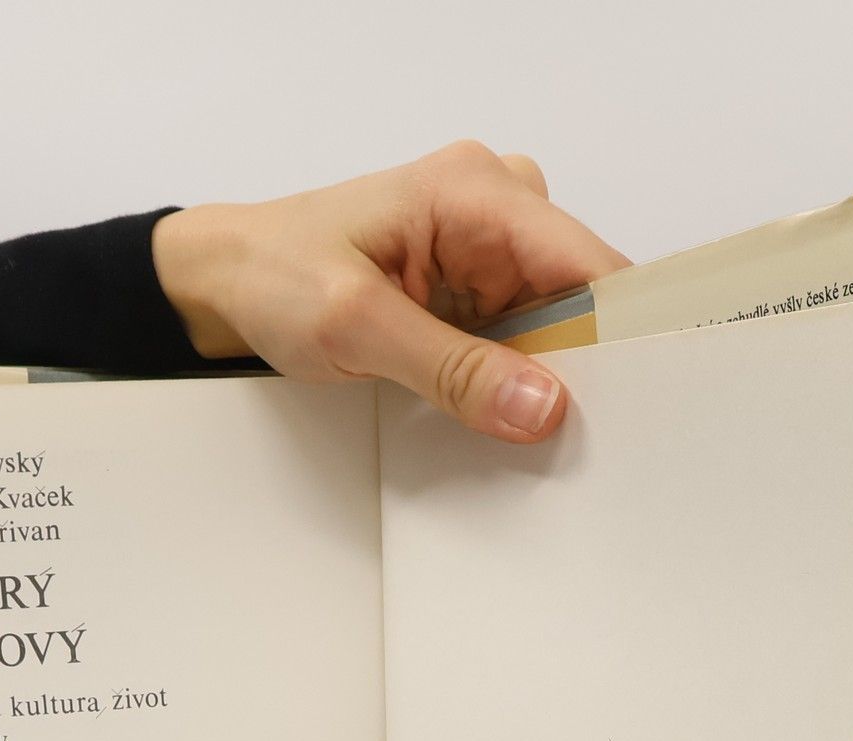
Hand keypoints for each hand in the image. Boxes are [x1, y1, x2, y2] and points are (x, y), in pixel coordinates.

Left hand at [152, 141, 629, 443]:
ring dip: (542, 376)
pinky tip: (499, 411)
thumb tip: (543, 405)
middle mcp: (495, 205)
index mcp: (477, 191)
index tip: (630, 404)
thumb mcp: (358, 328)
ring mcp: (486, 246)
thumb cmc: (274, 277)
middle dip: (578, 364)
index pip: (586, 262)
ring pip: (554, 322)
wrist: (223, 280)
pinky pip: (519, 334)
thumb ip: (454, 370)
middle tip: (572, 436)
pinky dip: (512, 376)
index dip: (617, 333)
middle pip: (579, 295)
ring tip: (526, 429)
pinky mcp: (471, 284)